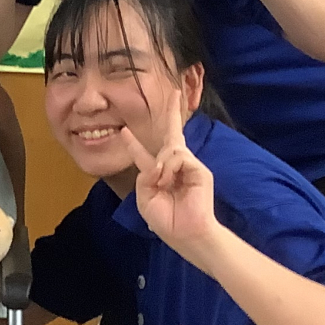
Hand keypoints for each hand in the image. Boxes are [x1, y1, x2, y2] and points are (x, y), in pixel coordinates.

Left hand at [115, 88, 218, 256]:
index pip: (145, 155)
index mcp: (158, 176)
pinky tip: (170, 180)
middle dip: (172, 114)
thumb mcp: (145, 197)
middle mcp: (174, 168)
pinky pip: (179, 156)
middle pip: (172, 136)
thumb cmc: (165, 220)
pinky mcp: (200, 170)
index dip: (133, 143)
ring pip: (170, 149)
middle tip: (175, 91)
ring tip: (163, 182)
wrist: (185, 233)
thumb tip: (158, 162)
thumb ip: (145, 175)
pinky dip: (170, 167)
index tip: (124, 131)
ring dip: (161, 165)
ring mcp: (189, 167)